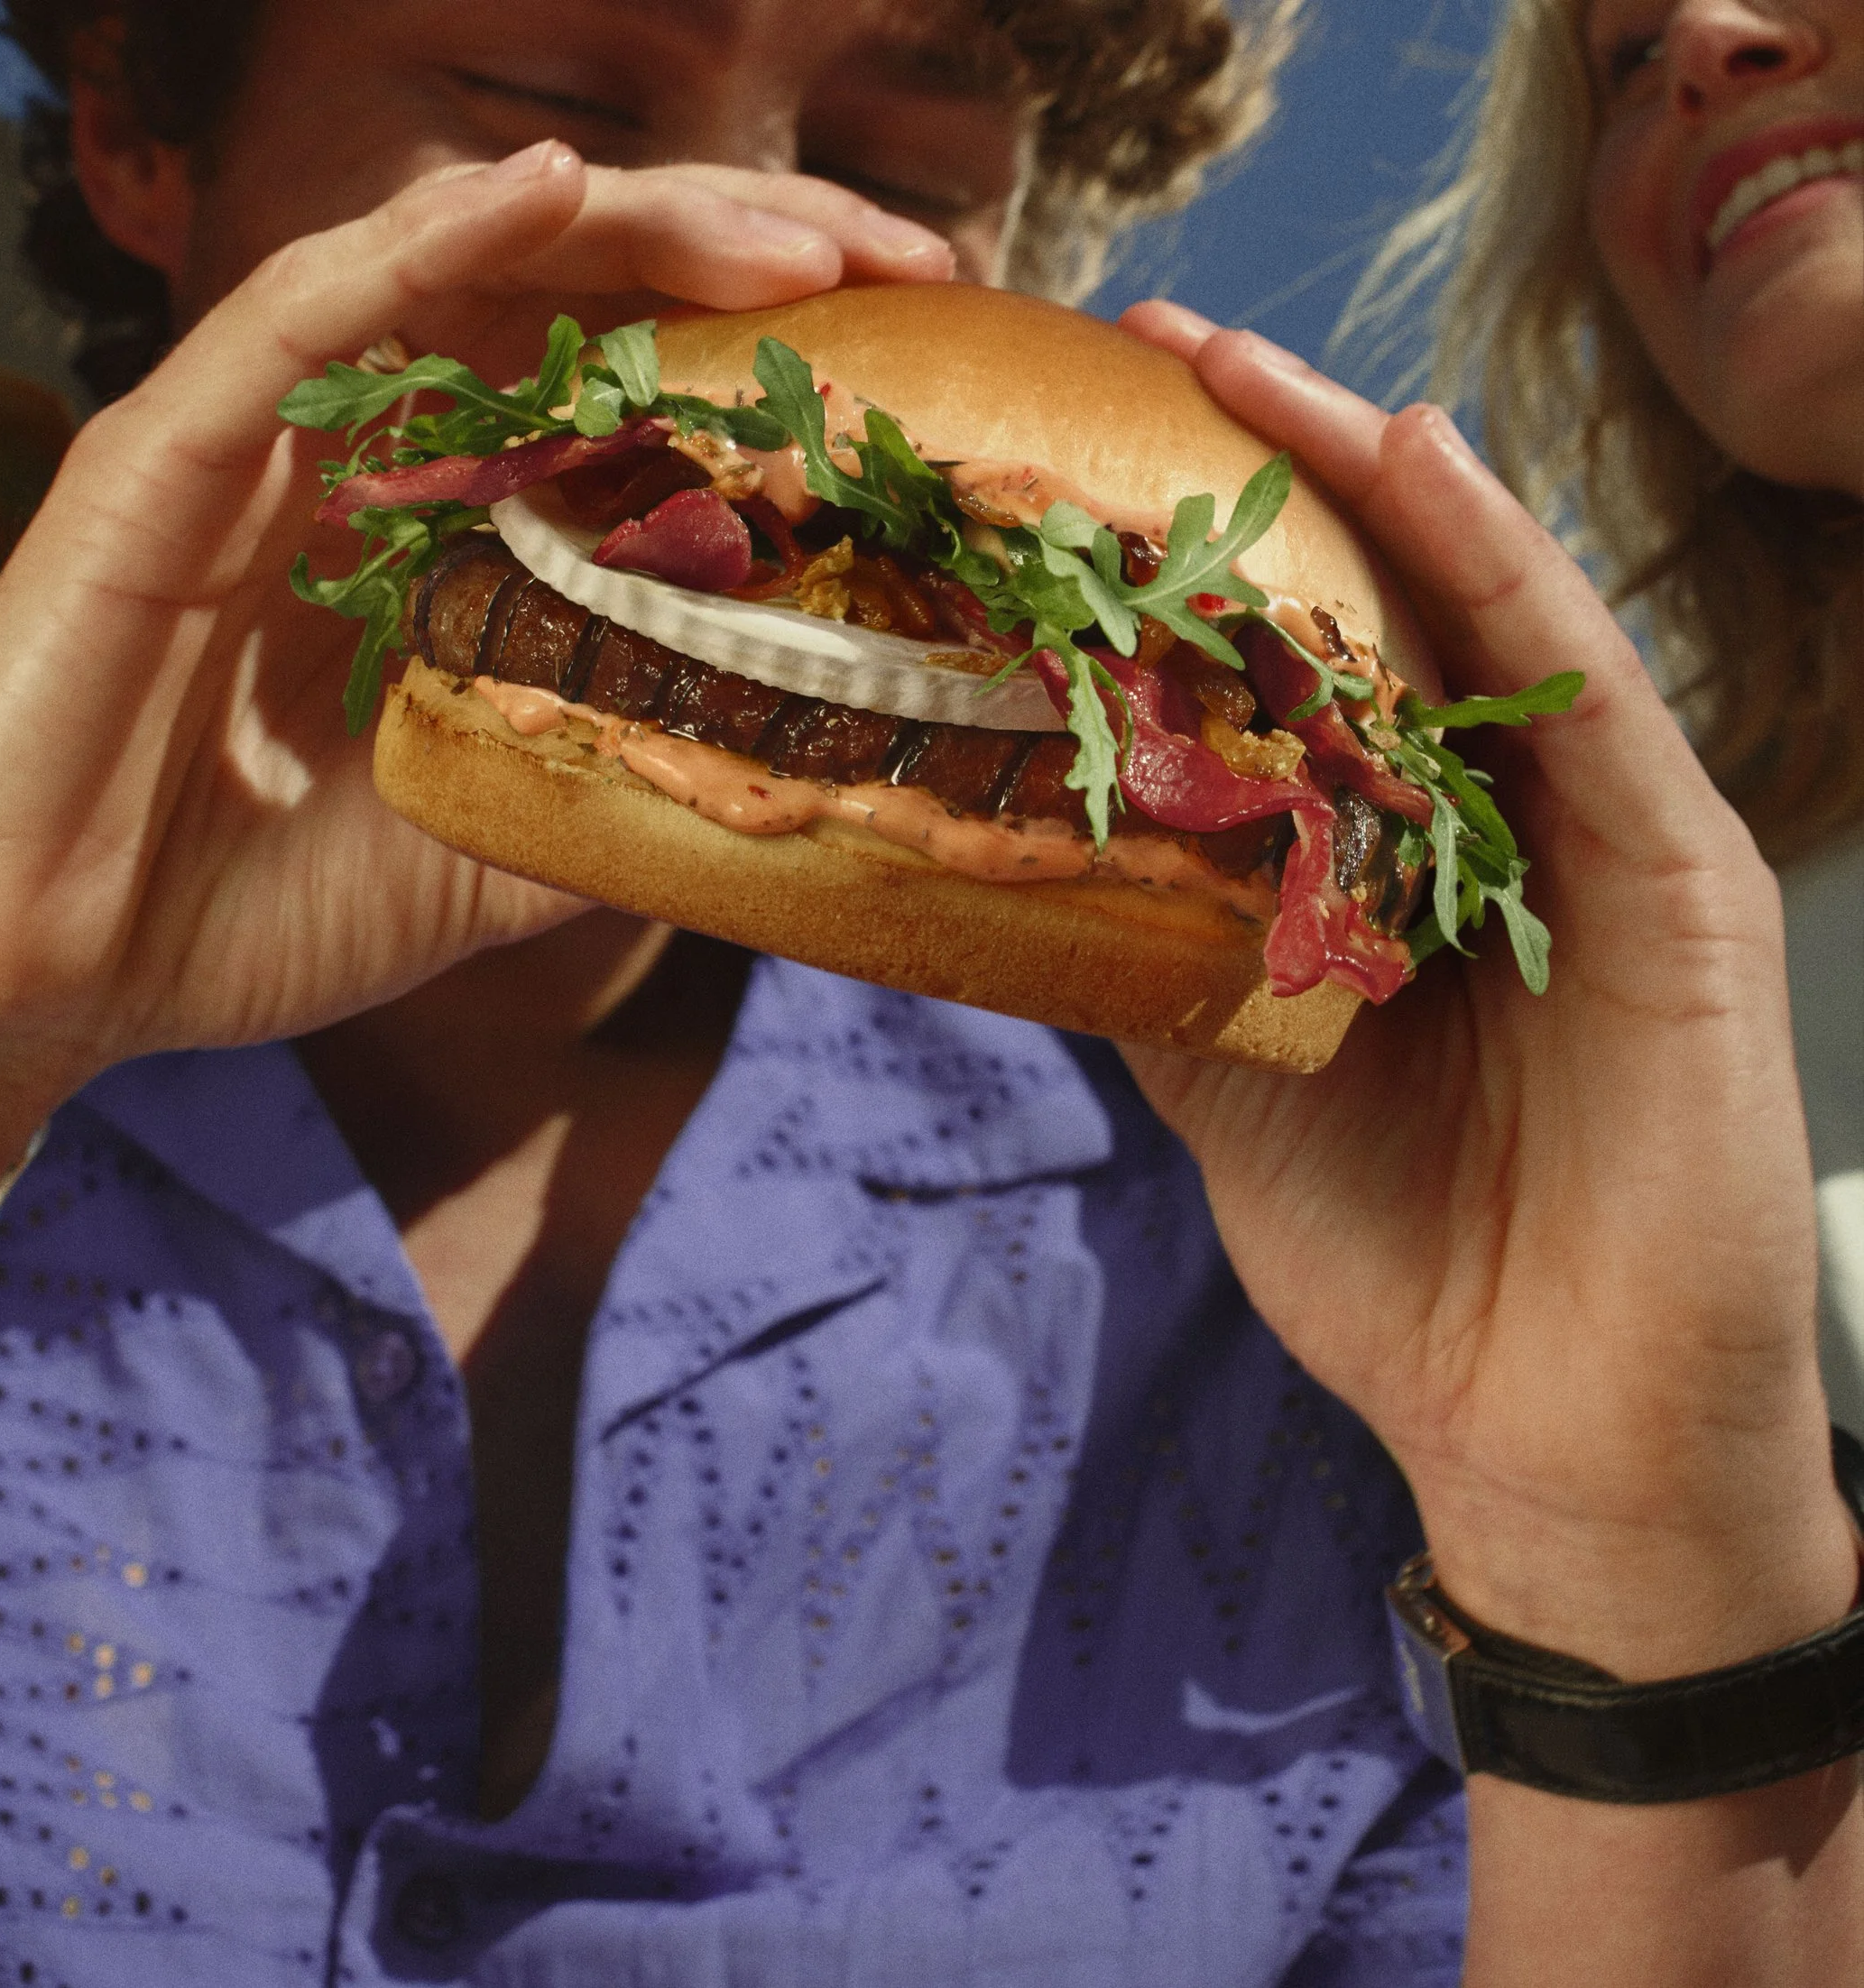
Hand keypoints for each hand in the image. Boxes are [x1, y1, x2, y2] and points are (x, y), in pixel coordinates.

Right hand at [0, 144, 954, 1149]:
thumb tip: (778, 802)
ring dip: (635, 231)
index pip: (619, 397)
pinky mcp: (162, 454)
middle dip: (743, 264)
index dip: (764, 363)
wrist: (30, 980)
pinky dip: (422, 242)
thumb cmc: (231, 915)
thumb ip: (603, 796)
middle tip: (903, 270)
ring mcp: (263, 445)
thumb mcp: (477, 858)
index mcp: (437, 543)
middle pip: (572, 302)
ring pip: (463, 274)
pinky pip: (300, 312)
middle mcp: (363, 464)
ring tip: (797, 240)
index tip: (914, 367)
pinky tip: (545, 193)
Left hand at [1113, 303, 1852, 1676]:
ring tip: (1247, 362)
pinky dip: (1505, 569)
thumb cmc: (1405, 1262)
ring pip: (1482, 616)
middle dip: (1272, 472)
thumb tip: (1018, 863)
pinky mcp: (1687, 879)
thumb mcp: (1238, 1081)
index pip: (1303, 670)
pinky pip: (1586, 695)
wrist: (1551, 1430)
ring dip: (1369, 473)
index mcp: (1402, 868)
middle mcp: (1505, 828)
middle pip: (1385, 609)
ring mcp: (1604, 840)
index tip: (1083, 455)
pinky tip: (1423, 459)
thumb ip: (1162, 955)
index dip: (1205, 558)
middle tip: (1144, 346)